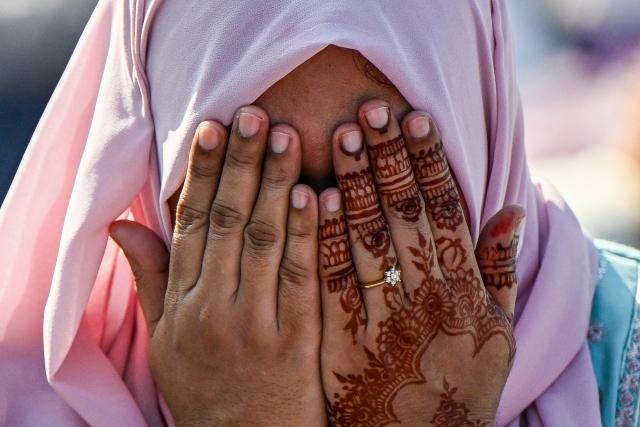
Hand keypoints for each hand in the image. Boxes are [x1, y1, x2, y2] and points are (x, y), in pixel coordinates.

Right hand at [110, 106, 325, 425]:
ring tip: (288, 137)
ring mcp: (254, 323)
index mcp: (181, 302)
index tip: (212, 128)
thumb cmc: (203, 387)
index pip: (191, 223)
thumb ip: (150, 277)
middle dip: (242, 164)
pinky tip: (320, 193)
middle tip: (255, 113)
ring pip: (265, 241)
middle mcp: (213, 307)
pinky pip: (302, 277)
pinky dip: (309, 232)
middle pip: (229, 222)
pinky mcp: (295, 340)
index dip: (201, 173)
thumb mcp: (164, 337)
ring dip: (277, 184)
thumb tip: (122, 224)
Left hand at [318, 100, 524, 425]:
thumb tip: (512, 210)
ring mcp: (383, 320)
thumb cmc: (463, 381)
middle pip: (404, 215)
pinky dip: (323, 239)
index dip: (428, 161)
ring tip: (339, 136)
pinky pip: (330, 283)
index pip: (446, 209)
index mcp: (466, 290)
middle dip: (386, 158)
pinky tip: (312, 198)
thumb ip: (501, 270)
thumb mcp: (500, 331)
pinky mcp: (343, 343)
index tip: (412, 118)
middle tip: (367, 111)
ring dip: (353, 184)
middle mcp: (427, 299)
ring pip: (366, 240)